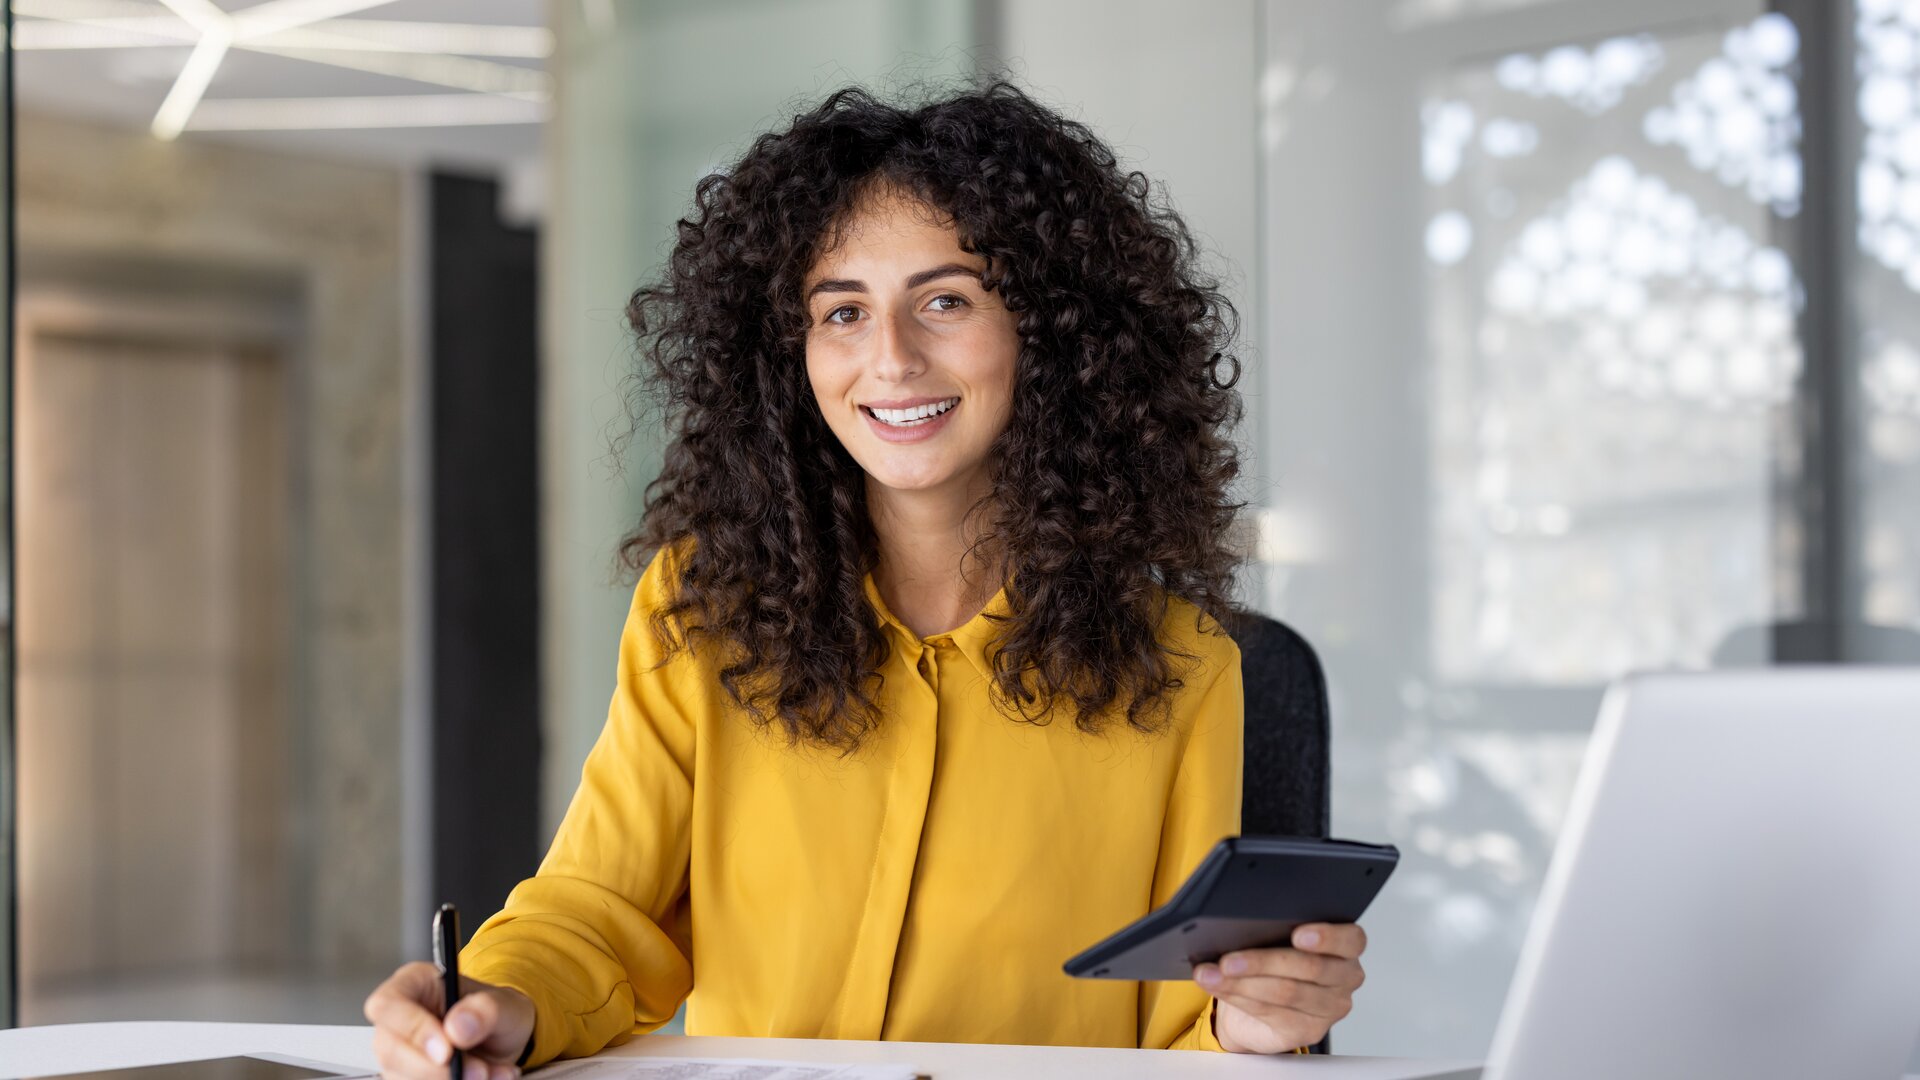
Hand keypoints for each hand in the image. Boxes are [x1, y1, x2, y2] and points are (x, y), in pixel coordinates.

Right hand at [363, 961, 535, 1078]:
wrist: (505, 1042)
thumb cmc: (496, 1013)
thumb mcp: (505, 1004)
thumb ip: (485, 1010)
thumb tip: (458, 1025)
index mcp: (415, 984)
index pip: (388, 1004)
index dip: (412, 1028)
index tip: (445, 1051)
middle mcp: (400, 1020)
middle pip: (390, 1049)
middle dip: (433, 1068)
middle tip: (475, 1071)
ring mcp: (401, 1053)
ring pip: (401, 1076)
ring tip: (488, 1072)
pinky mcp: (409, 1076)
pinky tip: (484, 1077)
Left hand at [1194, 922, 1367, 1054]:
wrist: (1260, 1006)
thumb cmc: (1274, 960)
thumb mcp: (1277, 937)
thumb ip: (1274, 928)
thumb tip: (1237, 924)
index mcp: (1347, 947)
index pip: (1350, 939)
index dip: (1326, 937)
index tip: (1297, 934)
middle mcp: (1345, 978)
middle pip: (1309, 967)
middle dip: (1262, 962)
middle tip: (1228, 959)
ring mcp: (1330, 1008)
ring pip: (1286, 991)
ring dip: (1242, 982)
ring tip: (1213, 974)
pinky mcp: (1309, 1030)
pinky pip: (1272, 1012)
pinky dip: (1238, 997)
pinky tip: (1219, 986)